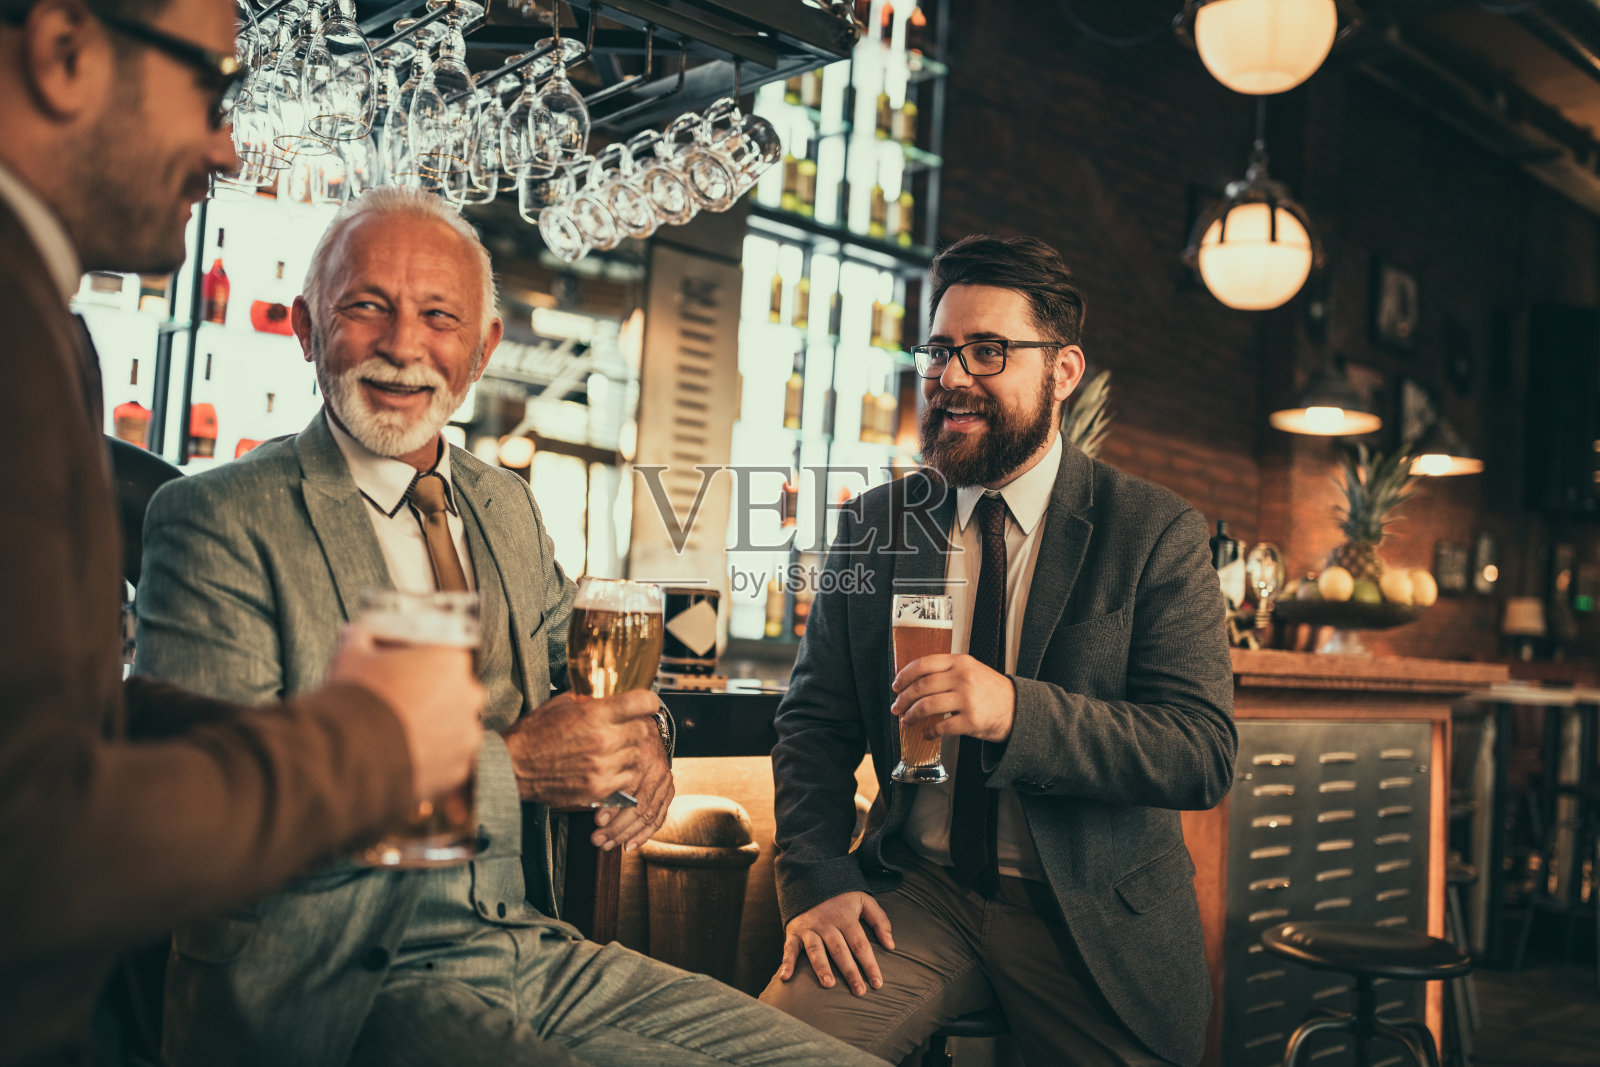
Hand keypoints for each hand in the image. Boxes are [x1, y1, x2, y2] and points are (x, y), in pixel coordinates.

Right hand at [328, 623, 484, 804]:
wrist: (347, 752)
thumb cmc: (355, 696)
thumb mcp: (351, 656)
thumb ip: (359, 638)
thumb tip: (353, 632)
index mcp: (452, 660)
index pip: (446, 658)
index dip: (424, 667)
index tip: (406, 676)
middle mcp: (469, 695)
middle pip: (456, 693)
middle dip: (434, 700)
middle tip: (404, 708)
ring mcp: (467, 733)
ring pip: (455, 729)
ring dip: (436, 732)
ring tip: (402, 737)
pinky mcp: (460, 768)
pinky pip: (450, 761)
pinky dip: (433, 761)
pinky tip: (407, 759)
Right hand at [502, 689, 658, 808]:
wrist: (514, 767)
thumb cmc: (533, 734)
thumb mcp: (560, 704)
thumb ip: (589, 698)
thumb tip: (608, 692)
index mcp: (595, 714)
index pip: (642, 703)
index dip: (648, 702)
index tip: (646, 704)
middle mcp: (603, 740)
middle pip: (641, 731)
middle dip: (633, 728)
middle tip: (619, 730)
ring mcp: (603, 766)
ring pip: (636, 756)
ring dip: (627, 752)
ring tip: (608, 751)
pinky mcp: (600, 788)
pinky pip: (627, 778)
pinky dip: (620, 773)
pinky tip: (605, 768)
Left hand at [592, 730, 673, 852]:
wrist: (646, 728)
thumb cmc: (622, 739)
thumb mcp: (610, 748)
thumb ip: (602, 772)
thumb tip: (587, 801)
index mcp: (642, 757)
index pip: (629, 788)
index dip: (613, 807)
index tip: (597, 821)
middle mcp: (657, 771)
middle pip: (640, 807)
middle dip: (617, 828)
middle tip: (598, 839)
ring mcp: (665, 782)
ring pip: (649, 815)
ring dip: (628, 834)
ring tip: (609, 845)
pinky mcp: (669, 791)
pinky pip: (659, 817)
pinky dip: (645, 834)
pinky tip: (630, 844)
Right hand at [777, 892, 893, 996]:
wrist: (811, 879)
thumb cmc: (842, 897)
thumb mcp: (864, 901)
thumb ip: (880, 921)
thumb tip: (891, 945)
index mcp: (846, 917)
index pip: (860, 944)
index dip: (869, 964)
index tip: (877, 983)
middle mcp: (827, 923)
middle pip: (840, 950)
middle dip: (850, 972)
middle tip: (859, 991)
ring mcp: (809, 928)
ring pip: (816, 949)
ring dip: (821, 967)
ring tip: (829, 984)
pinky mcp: (794, 931)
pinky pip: (789, 948)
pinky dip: (786, 963)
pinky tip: (785, 978)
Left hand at [890, 654, 1014, 743]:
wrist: (1016, 708)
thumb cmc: (989, 690)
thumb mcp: (970, 670)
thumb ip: (946, 671)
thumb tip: (913, 682)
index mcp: (960, 662)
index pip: (923, 664)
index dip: (904, 676)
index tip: (896, 686)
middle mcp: (963, 678)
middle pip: (921, 687)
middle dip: (903, 699)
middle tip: (896, 707)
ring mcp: (967, 699)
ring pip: (927, 706)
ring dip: (912, 715)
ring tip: (907, 721)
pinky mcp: (971, 720)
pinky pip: (941, 727)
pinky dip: (928, 732)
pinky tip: (926, 733)